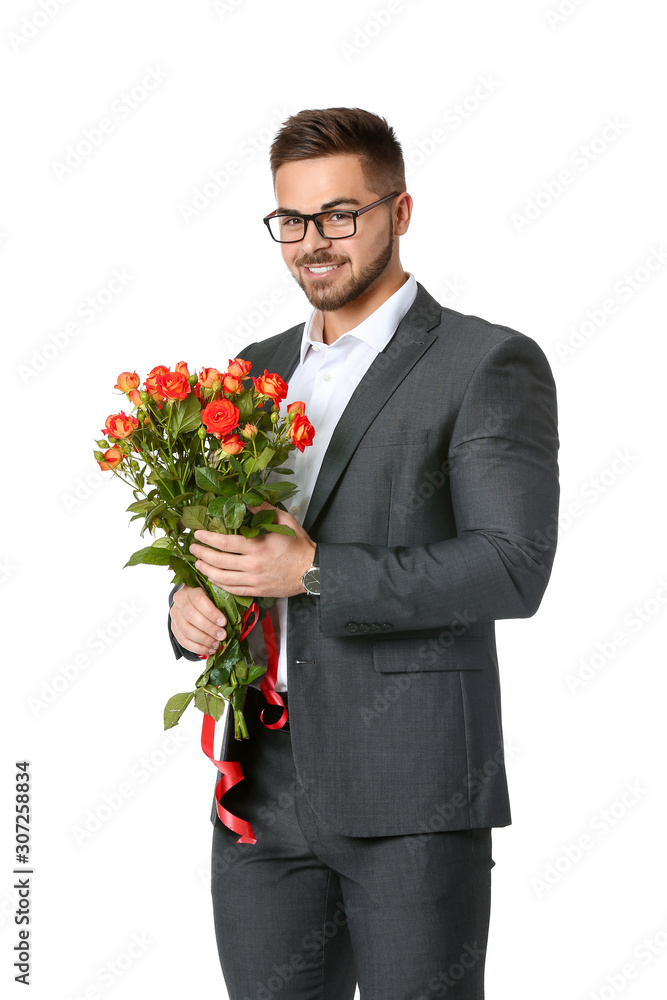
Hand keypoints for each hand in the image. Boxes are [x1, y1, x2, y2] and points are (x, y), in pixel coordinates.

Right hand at [170, 585, 227, 657]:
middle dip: (209, 628)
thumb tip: (235, 615)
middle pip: (191, 616)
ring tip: (216, 645)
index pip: (199, 599)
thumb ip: (222, 600)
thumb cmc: (209, 597)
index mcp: (190, 588)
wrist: (193, 601)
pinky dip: (197, 648)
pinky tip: (209, 650)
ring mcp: (174, 614)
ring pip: (186, 630)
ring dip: (203, 640)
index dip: (212, 613)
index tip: (224, 622)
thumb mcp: (215, 593)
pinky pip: (183, 640)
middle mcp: (179, 600)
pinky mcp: (174, 627)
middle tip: (222, 635)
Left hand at [189, 505, 316, 598]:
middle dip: (202, 554)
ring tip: (198, 563)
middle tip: (192, 548)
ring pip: (222, 578)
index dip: (208, 539)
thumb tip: (245, 499)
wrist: (312, 570)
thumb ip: (263, 509)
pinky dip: (219, 584)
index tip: (198, 534)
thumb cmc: (299, 545)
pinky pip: (233, 590)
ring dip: (207, 570)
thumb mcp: (284, 520)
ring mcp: (254, 580)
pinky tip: (213, 578)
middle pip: (219, 561)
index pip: (225, 543)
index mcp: (258, 546)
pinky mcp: (257, 590)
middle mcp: (253, 565)